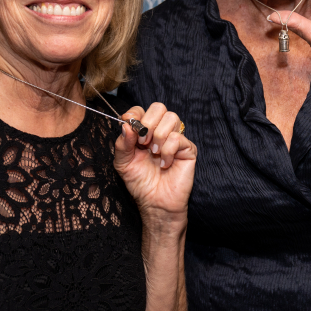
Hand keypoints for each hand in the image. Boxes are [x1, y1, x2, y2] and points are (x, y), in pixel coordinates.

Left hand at [113, 103, 195, 229]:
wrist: (154, 203)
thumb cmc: (140, 183)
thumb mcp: (123, 162)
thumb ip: (122, 143)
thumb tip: (126, 125)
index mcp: (144, 132)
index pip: (142, 110)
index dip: (135, 114)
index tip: (129, 125)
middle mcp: (160, 132)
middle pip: (159, 107)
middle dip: (148, 123)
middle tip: (143, 143)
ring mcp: (175, 139)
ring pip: (171, 118)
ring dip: (159, 136)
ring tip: (154, 153)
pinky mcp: (188, 149)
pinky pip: (178, 138)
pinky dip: (168, 151)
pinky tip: (164, 164)